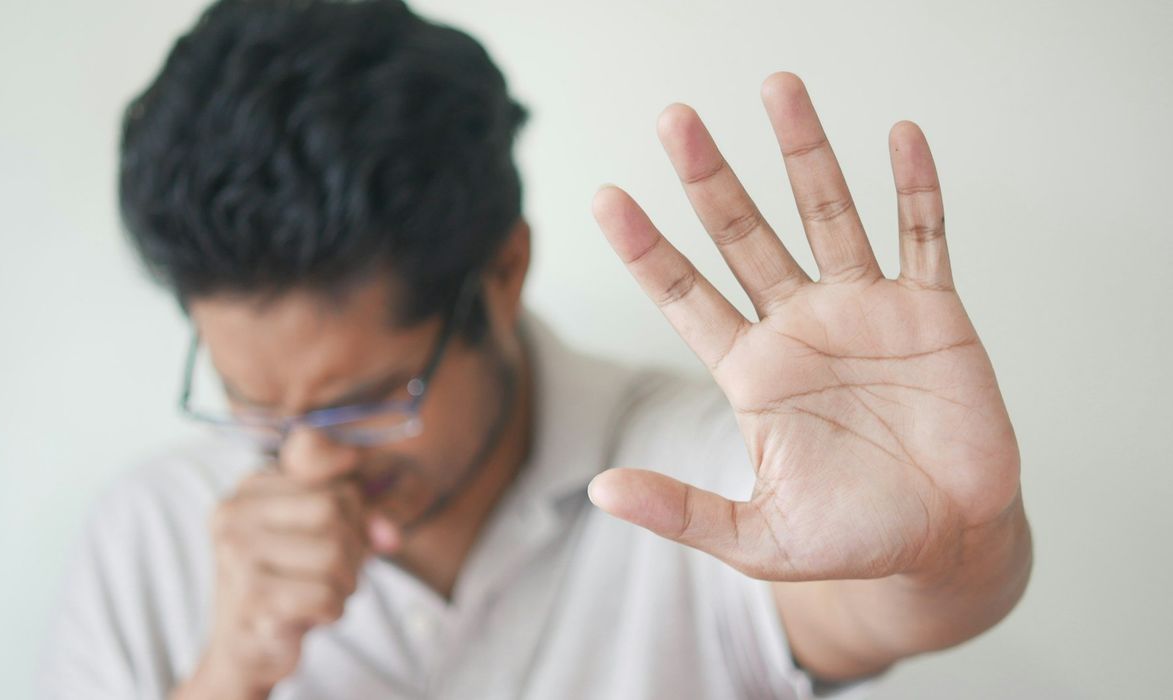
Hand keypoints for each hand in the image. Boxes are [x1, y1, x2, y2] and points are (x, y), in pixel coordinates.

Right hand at [175, 470, 383, 697]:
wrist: (246, 650)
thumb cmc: (292, 582)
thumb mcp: (328, 535)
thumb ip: (366, 518)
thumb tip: (391, 535)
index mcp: (250, 489)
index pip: (337, 487)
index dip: (358, 521)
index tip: (341, 543)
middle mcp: (235, 514)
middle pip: (333, 512)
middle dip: (352, 550)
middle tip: (336, 575)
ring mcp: (237, 555)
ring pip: (333, 554)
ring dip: (345, 584)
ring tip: (323, 594)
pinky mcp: (251, 598)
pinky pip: (325, 595)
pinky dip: (333, 610)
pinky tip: (312, 615)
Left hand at [588, 72, 1020, 582]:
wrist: (946, 541)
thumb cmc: (851, 539)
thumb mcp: (757, 538)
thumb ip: (682, 510)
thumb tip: (599, 491)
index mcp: (752, 371)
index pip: (685, 295)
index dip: (646, 248)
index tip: (606, 197)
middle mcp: (799, 326)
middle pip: (744, 235)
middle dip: (710, 178)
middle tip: (675, 120)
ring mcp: (865, 311)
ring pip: (828, 214)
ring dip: (805, 153)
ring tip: (778, 88)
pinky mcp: (931, 313)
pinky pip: (923, 236)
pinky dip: (915, 189)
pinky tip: (900, 137)